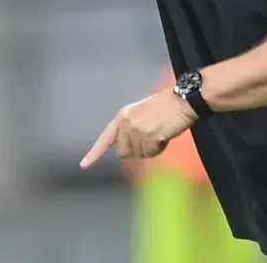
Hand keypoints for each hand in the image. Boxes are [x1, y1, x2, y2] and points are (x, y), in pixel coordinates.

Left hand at [80, 88, 197, 169]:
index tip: (84, 165)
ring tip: (159, 131)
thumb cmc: (166, 108)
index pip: (105, 138)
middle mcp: (126, 123)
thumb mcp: (141, 115)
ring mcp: (136, 130)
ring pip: (139, 154)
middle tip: (152, 135)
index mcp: (123, 116)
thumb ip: (130, 130)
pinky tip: (165, 134)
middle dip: (137, 150)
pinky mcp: (148, 136)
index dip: (94, 153)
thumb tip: (123, 151)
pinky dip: (159, 148)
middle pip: (124, 152)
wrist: (182, 101)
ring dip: (151, 148)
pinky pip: (151, 153)